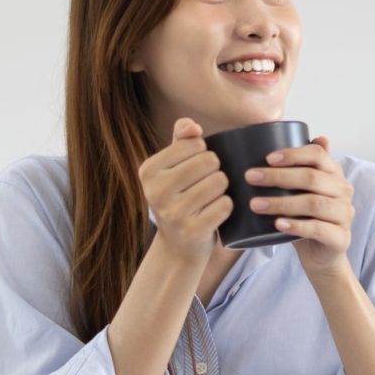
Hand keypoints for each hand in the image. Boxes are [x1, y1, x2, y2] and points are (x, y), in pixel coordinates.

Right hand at [138, 117, 231, 264]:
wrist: (178, 246)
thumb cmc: (179, 198)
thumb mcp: (173, 167)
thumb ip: (181, 139)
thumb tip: (193, 127)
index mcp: (148, 170)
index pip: (195, 143)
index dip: (204, 153)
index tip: (194, 170)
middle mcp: (156, 191)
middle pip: (210, 161)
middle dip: (216, 171)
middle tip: (205, 186)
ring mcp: (173, 213)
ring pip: (220, 181)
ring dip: (222, 189)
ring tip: (209, 200)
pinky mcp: (192, 231)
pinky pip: (225, 204)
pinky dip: (226, 207)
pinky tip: (214, 214)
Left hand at [246, 135, 353, 276]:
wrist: (321, 255)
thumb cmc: (307, 218)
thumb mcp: (303, 191)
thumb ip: (299, 167)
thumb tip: (291, 140)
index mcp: (334, 174)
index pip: (317, 155)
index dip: (293, 154)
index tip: (267, 158)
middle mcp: (343, 191)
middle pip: (312, 178)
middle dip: (278, 177)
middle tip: (250, 178)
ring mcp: (345, 214)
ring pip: (313, 203)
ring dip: (281, 203)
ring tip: (255, 204)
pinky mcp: (340, 237)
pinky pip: (318, 229)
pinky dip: (296, 226)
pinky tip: (277, 224)